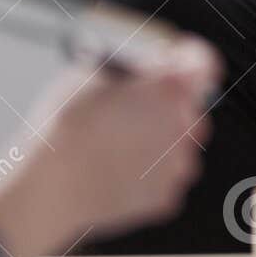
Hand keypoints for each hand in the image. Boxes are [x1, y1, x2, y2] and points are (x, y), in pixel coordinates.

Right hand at [0, 37, 220, 256]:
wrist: (51, 188)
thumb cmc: (66, 128)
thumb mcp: (92, 72)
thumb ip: (133, 65)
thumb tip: (146, 65)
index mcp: (169, 88)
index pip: (203, 62)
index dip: (187, 58)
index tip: (175, 62)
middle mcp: (185, 127)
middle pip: (190, 105)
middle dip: (167, 103)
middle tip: (131, 107)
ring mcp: (179, 166)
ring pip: (179, 144)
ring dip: (158, 139)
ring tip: (116, 142)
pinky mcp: (168, 198)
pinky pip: (165, 176)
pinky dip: (148, 171)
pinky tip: (115, 167)